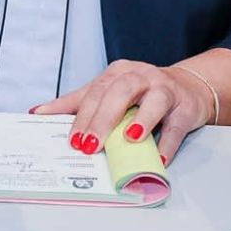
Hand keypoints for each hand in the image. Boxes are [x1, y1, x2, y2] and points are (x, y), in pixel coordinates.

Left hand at [31, 59, 214, 165]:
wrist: (190, 87)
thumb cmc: (142, 93)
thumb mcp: (109, 92)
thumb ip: (77, 103)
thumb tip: (39, 112)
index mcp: (118, 73)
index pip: (95, 91)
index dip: (81, 115)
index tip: (71, 139)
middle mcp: (141, 77)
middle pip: (120, 92)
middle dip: (103, 119)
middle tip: (90, 144)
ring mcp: (166, 90)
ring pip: (154, 101)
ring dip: (141, 120)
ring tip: (129, 139)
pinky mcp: (186, 108)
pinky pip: (177, 125)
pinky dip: (167, 143)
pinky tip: (159, 157)